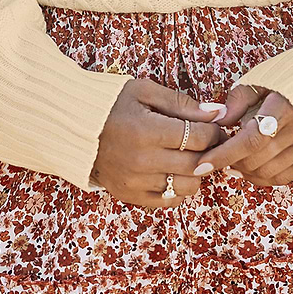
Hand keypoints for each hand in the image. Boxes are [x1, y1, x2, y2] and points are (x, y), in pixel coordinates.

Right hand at [90, 77, 227, 206]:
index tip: (213, 126)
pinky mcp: (129, 195)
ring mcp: (135, 182)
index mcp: (146, 131)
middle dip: (209, 152)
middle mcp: (141, 161)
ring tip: (188, 156)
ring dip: (196, 172)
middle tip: (207, 142)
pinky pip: (169, 201)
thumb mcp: (145, 91)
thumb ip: (182, 103)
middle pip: (196, 164)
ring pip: (187, 187)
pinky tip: (173, 171)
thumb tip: (218, 113)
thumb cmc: (112, 103)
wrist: (74, 126)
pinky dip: (178, 189)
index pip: (198, 137)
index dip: (213, 131)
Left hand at [188, 83, 292, 186]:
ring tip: (231, 164)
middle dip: (230, 163)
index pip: (250, 140)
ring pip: (269, 171)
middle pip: (257, 159)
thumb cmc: (288, 79)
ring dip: (245, 172)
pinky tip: (251, 170)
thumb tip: (219, 121)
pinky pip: (285, 177)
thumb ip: (238, 100)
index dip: (223, 155)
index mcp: (284, 107)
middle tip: (215, 157)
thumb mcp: (260, 81)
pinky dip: (264, 178)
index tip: (201, 164)